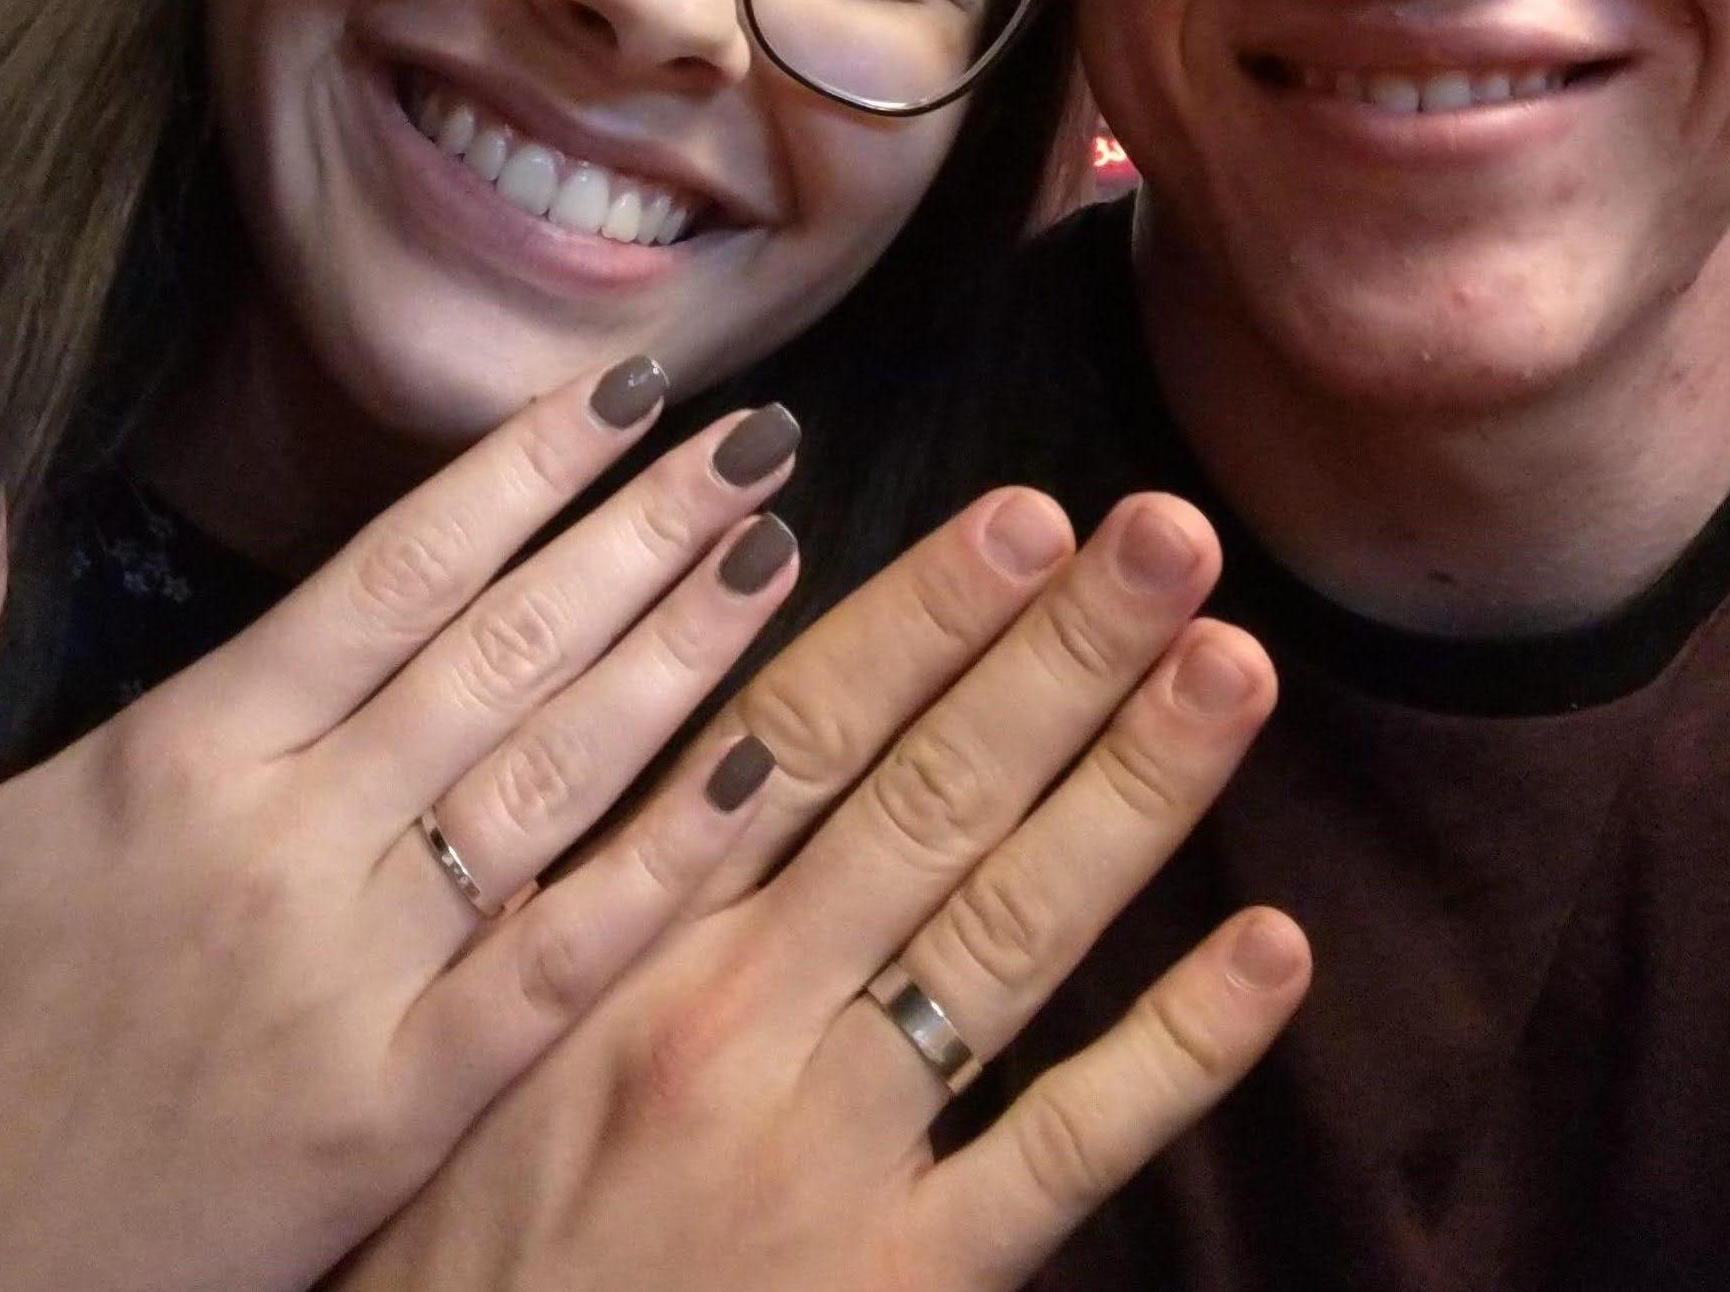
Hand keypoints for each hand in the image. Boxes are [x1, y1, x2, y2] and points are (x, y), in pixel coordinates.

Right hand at [0, 361, 807, 1291]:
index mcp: (176, 756)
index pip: (397, 570)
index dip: (526, 467)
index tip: (629, 391)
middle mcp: (288, 842)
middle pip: (509, 645)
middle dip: (646, 528)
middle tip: (760, 439)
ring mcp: (352, 978)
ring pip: (554, 775)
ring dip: (680, 654)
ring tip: (776, 550)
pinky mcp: (391, 1110)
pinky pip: (557, 965)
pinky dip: (664, 868)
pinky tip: (753, 775)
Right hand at [339, 486, 1309, 1291]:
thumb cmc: (457, 1219)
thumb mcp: (485, 1016)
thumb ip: (599, 874)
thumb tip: (723, 716)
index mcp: (635, 935)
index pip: (803, 730)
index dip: (924, 614)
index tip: (1027, 515)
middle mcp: (743, 1013)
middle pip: (930, 794)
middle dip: (1060, 652)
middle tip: (1168, 533)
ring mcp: (835, 1147)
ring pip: (1009, 930)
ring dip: (1133, 787)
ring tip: (1230, 663)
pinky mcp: (904, 1280)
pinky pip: (1060, 1150)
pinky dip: (1176, 1048)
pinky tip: (1271, 948)